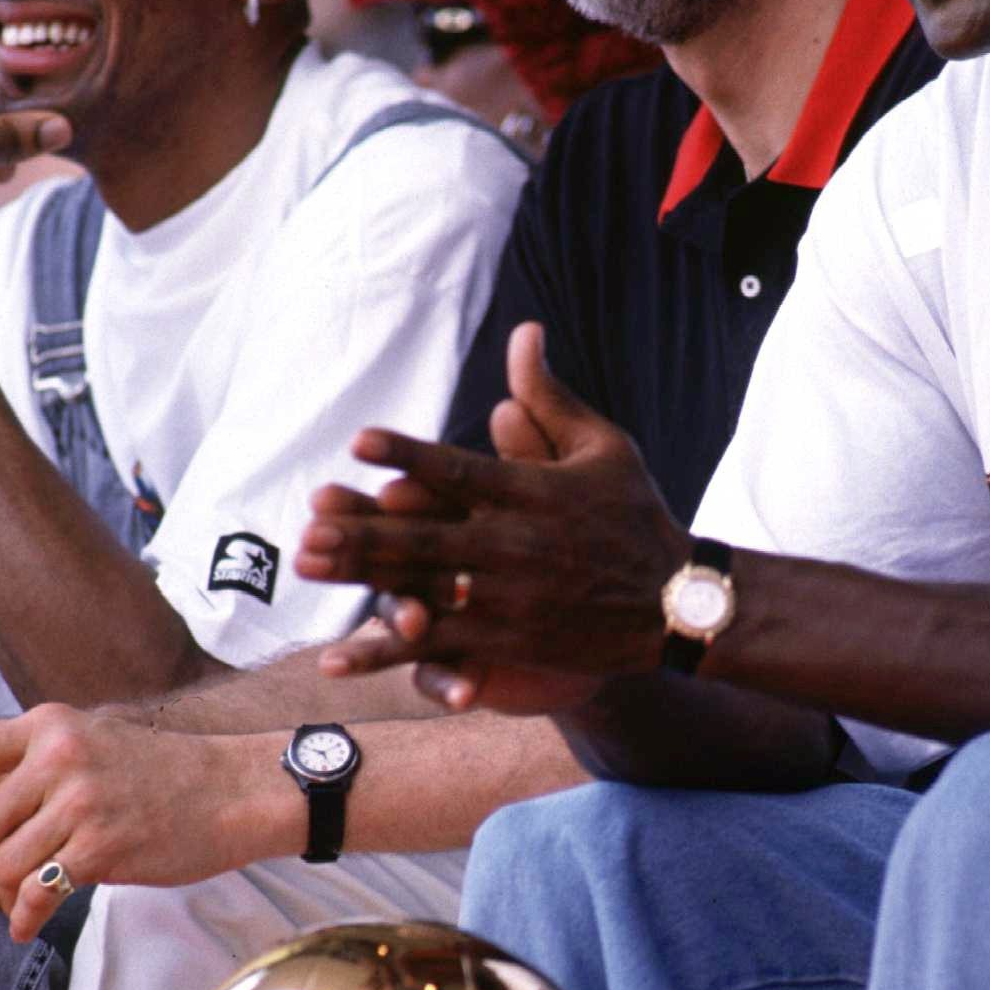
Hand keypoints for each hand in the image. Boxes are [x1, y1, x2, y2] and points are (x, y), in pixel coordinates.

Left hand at [0, 707, 268, 940]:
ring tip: (9, 914)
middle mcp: (58, 755)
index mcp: (48, 727)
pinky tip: (30, 925)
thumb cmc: (165, 776)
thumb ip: (33, 770)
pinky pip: (38, 889)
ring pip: (1, 862)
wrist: (237, 791)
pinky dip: (25, 917)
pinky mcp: (103, 843)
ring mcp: (81, 799)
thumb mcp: (93, 747)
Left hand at [297, 323, 686, 704]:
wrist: (680, 603)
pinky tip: (336, 657)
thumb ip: (550, 396)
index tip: (358, 443)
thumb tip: (524, 331)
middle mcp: (516, 545)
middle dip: (365, 527)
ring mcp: (509, 598)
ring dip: (363, 577)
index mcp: (534, 493)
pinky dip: (386, 650)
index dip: (409, 454)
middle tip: (308, 523)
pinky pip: (437, 646)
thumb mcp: (604, 447)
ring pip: (423, 587)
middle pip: (428, 534)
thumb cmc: (636, 515)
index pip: (461, 470)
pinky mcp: (508, 641)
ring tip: (309, 566)